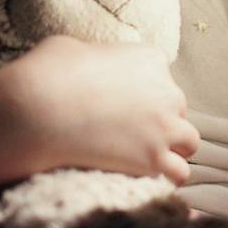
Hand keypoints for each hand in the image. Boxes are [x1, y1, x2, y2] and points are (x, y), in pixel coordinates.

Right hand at [0, 36, 200, 191]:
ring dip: (172, 148)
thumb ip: (92, 54)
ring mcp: (164, 126)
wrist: (38, 111)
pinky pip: (179, 173)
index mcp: (150, 59)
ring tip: (148, 159)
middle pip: (176, 109)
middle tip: (130, 134)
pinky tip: (151, 180)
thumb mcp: (72, 47)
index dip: (144, 94)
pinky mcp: (154, 158)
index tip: (125, 106)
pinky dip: (168, 177)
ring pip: (188, 141)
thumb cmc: (48, 75)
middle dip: (159, 121)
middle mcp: (166, 91)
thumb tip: (83, 60)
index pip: (161, 78)